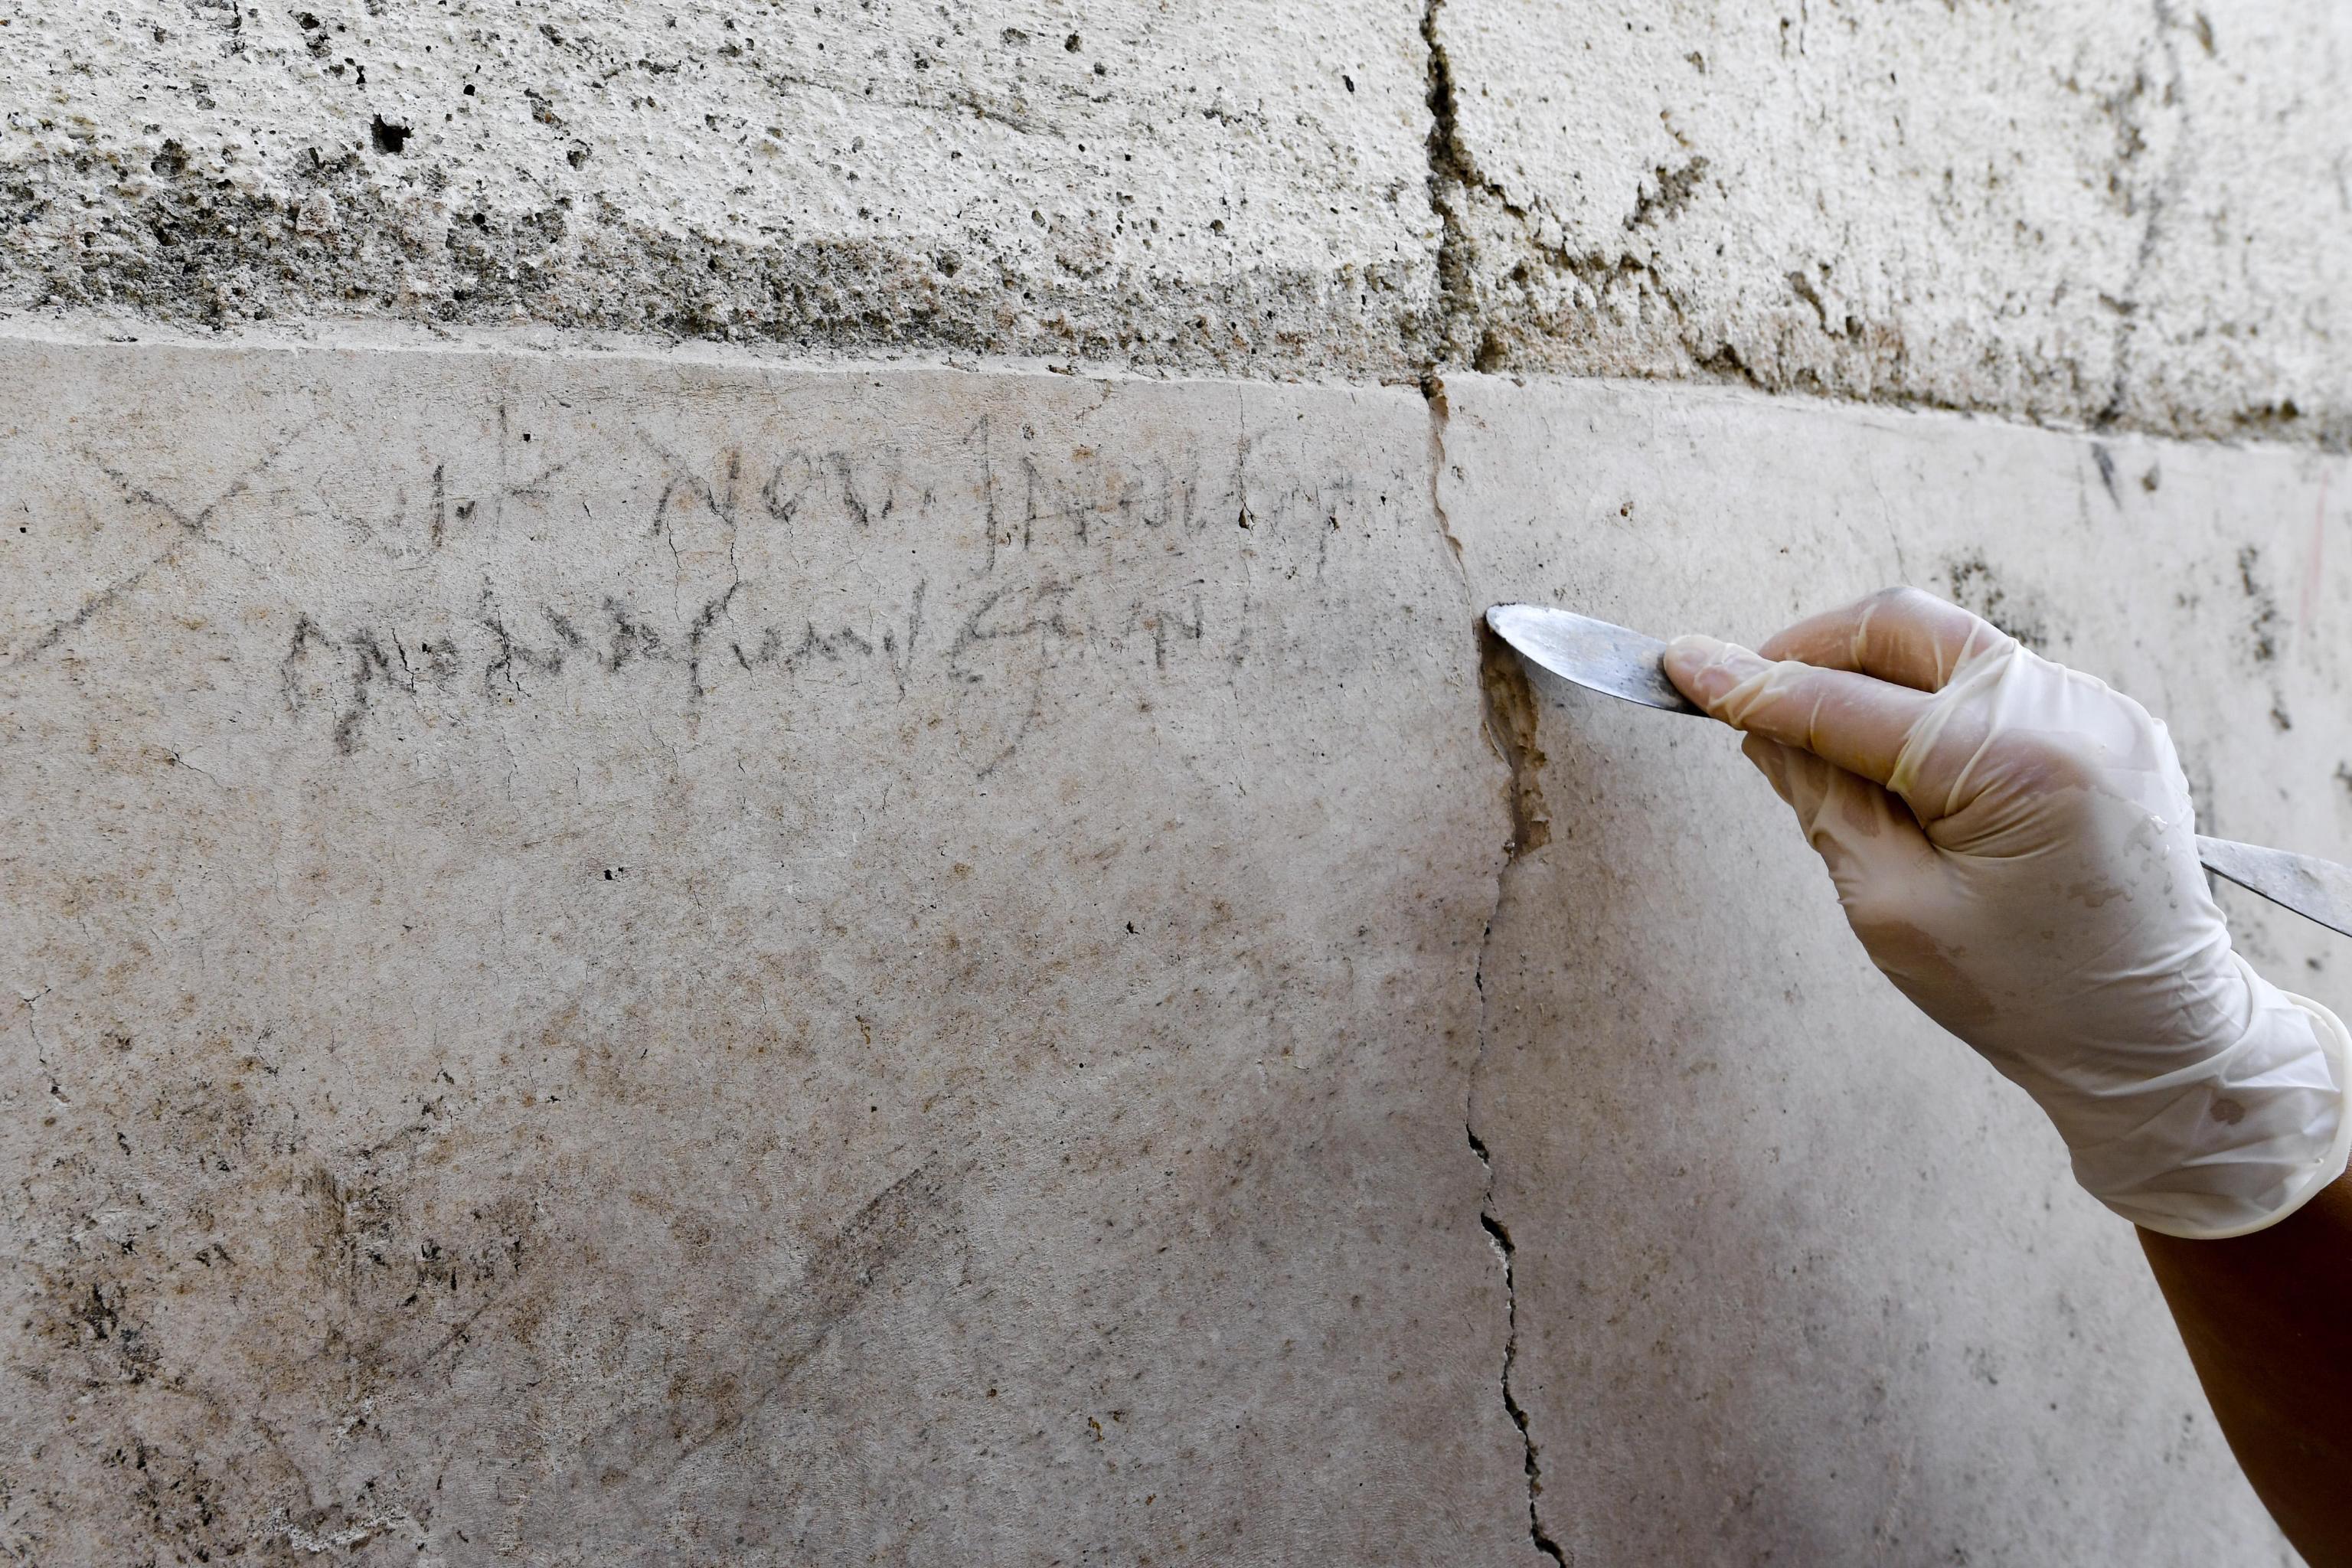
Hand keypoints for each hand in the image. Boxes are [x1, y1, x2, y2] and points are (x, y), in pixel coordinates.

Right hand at [1663, 588, 2349, 1237]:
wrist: (2159, 1040)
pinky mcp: (2107, 722)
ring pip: (1945, 646)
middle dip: (1812, 649)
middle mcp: (2070, 710)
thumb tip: (1761, 725)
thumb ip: (1822, 801)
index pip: (1846, 702)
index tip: (1682, 663)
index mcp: (2019, 764)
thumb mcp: (1893, 910)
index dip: (1752, 685)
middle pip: (1903, 628)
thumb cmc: (2028, 997)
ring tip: (1819, 745)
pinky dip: (1927, 701)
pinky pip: (1992, 679)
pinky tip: (1897, 761)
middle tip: (1746, 692)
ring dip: (1868, 677)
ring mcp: (2099, 708)